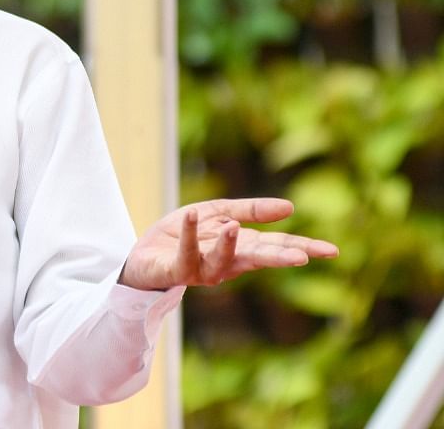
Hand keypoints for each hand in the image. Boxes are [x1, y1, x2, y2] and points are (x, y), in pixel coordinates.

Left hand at [118, 198, 338, 290]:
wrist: (145, 253)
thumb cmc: (186, 234)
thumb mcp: (219, 213)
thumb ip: (251, 210)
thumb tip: (290, 207)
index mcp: (242, 248)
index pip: (276, 245)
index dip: (303, 247)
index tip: (331, 251)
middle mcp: (227, 262)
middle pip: (256, 257)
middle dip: (279, 257)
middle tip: (303, 257)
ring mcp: (202, 269)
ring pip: (220, 260)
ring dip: (227, 243)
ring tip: (233, 227)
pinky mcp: (177, 269)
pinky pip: (184, 252)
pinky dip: (187, 233)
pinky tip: (191, 214)